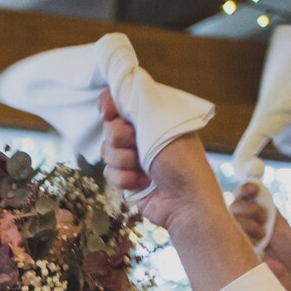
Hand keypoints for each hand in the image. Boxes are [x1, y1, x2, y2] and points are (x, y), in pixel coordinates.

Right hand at [98, 90, 217, 234]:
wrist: (184, 201)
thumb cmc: (180, 161)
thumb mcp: (159, 125)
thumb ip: (136, 105)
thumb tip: (113, 89)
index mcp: (154, 116)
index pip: (122, 102)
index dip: (111, 106)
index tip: (109, 112)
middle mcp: (143, 133)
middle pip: (109, 128)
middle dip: (120, 139)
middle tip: (137, 144)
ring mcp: (133, 156)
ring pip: (106, 152)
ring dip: (124, 161)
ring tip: (145, 168)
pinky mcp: (126, 177)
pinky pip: (109, 172)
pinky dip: (124, 179)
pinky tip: (142, 183)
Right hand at [229, 182, 290, 290]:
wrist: (286, 277)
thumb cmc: (284, 252)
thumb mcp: (278, 223)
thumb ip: (266, 205)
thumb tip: (255, 186)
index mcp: (252, 215)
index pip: (242, 197)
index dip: (246, 189)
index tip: (252, 188)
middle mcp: (239, 225)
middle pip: (235, 204)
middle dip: (251, 209)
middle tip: (264, 221)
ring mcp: (231, 238)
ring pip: (233, 217)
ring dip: (251, 224)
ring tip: (263, 238)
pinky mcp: (227, 251)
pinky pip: (230, 233)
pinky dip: (247, 235)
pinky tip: (256, 246)